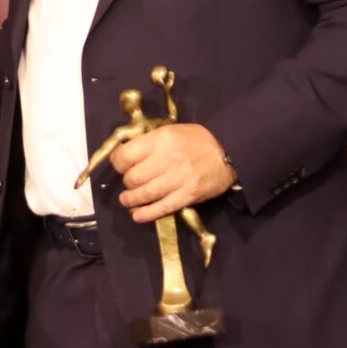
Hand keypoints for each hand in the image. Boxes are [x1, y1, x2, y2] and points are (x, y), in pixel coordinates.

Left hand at [112, 123, 235, 221]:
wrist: (229, 152)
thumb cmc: (196, 140)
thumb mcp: (169, 131)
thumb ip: (148, 142)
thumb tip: (125, 153)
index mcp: (160, 140)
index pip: (126, 155)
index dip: (117, 163)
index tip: (119, 166)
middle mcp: (167, 160)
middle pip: (134, 177)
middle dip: (126, 181)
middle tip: (128, 182)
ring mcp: (179, 179)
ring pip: (145, 193)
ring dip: (131, 199)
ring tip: (127, 200)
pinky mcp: (189, 195)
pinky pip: (163, 207)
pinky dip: (148, 213)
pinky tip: (138, 216)